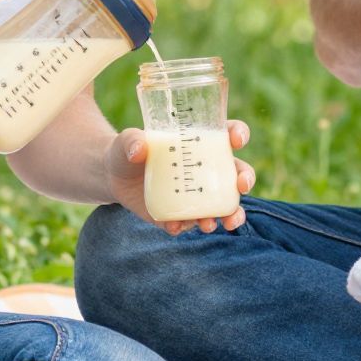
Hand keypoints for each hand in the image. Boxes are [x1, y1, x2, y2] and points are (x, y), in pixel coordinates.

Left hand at [105, 120, 254, 235]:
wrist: (115, 178)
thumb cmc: (129, 150)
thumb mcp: (128, 141)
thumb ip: (132, 141)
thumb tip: (139, 149)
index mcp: (200, 142)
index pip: (227, 134)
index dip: (238, 134)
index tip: (237, 140)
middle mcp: (206, 170)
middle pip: (237, 173)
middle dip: (245, 180)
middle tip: (242, 187)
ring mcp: (196, 195)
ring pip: (222, 206)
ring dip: (226, 215)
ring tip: (212, 222)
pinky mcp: (180, 214)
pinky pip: (188, 223)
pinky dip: (184, 226)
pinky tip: (175, 226)